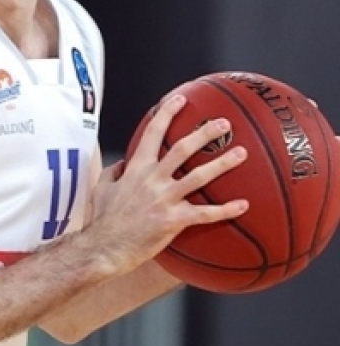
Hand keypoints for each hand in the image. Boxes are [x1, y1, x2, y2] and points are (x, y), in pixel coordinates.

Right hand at [84, 94, 248, 276]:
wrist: (104, 246)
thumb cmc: (102, 219)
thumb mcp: (101, 188)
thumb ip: (113, 172)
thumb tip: (121, 164)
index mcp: (135, 169)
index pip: (152, 134)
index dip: (166, 114)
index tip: (180, 99)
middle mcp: (151, 179)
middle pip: (182, 149)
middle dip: (204, 133)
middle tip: (224, 123)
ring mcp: (164, 199)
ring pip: (198, 177)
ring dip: (222, 164)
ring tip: (242, 153)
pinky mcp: (173, 220)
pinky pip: (205, 213)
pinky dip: (226, 210)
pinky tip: (244, 205)